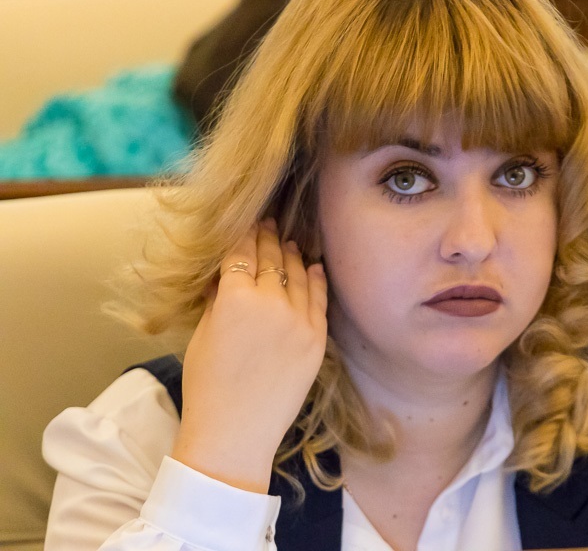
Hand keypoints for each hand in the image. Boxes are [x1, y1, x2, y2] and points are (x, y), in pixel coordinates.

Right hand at [171, 218, 327, 492]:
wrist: (236, 433)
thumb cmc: (207, 386)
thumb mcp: (202, 333)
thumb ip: (218, 297)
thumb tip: (226, 272)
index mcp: (234, 297)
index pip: (241, 252)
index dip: (243, 234)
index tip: (245, 222)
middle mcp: (270, 302)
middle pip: (270, 258)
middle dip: (267, 237)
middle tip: (268, 222)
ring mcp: (299, 320)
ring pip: (296, 274)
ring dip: (291, 255)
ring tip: (288, 242)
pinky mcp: (317, 338)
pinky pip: (318, 299)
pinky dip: (315, 279)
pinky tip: (312, 266)